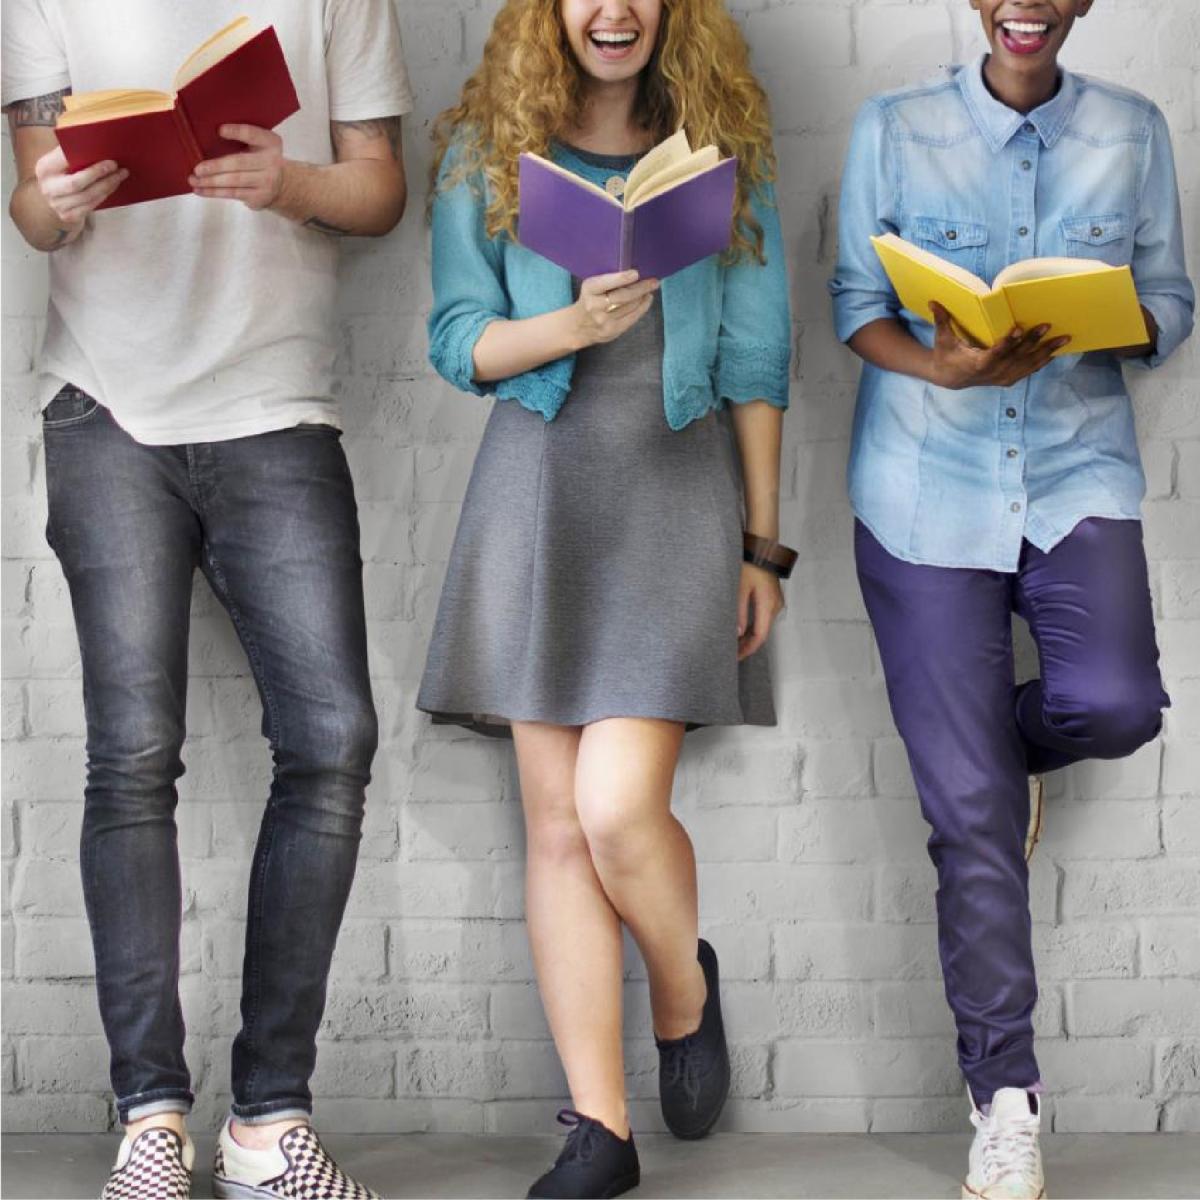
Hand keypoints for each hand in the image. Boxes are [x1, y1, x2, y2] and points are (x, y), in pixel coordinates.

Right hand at [34, 146, 127, 227]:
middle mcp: (48, 187)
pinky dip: (104, 195)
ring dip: (107, 186)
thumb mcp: (59, 162)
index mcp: (44, 168)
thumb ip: (70, 153)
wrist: (52, 201)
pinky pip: (91, 206)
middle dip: (98, 174)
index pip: (63, 159)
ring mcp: (57, 204)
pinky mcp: (68, 216)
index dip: (82, 157)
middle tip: (116, 166)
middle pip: (77, 183)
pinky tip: (113, 187)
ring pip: (87, 196)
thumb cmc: (61, 175)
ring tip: (120, 175)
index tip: (104, 155)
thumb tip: (93, 139)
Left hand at [189, 124, 284, 209]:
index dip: (237, 132)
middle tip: (198, 168)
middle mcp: (271, 162)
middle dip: (217, 166)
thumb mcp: (260, 144)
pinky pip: (233, 194)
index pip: (252, 135)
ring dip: (211, 182)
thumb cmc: (261, 158)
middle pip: (240, 163)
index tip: (220, 130)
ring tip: (193, 179)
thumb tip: (206, 133)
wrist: (283, 185)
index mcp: (270, 143)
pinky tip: (200, 190)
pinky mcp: (258, 197)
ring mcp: (265, 182)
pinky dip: (214, 192)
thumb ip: (243, 138)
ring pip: (234, 181)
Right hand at [572, 270, 659, 347]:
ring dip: (643, 297)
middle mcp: (595, 306)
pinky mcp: (612, 331)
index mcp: (589, 290)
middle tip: (654, 281)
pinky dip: (642, 308)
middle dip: (641, 288)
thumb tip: (634, 274)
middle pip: (623, 296)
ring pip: (630, 306)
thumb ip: (608, 281)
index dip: (622, 278)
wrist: (578, 326)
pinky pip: (632, 318)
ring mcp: (604, 320)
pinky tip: (647, 300)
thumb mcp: (591, 287)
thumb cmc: (589, 300)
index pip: (606, 283)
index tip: (636, 273)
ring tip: (651, 289)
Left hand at [737, 563, 784, 661]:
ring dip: (750, 637)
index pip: (759, 636)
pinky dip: (754, 627)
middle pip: (762, 634)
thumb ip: (739, 612)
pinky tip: (743, 631)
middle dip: (748, 645)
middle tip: (732, 654)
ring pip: (763, 627)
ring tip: (735, 645)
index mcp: (768, 606)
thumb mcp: (740, 588)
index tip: (736, 657)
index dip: (748, 649)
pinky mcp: (772, 599)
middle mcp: (775, 607)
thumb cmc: (751, 565)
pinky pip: (764, 618)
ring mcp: (775, 603)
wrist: (763, 549)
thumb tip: (737, 633)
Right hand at [928, 302, 1069, 389]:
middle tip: (1046, 326)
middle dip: (1032, 341)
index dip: (1007, 342)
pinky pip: (1027, 370)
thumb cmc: (946, 354)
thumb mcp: (942, 338)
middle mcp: (991, 373)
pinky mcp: (1007, 379)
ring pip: (1026, 365)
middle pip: (1015, 357)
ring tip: (1063, 339)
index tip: (1018, 328)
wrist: (950, 378)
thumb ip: (941, 320)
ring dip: (1045, 352)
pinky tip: (1055, 352)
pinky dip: (1041, 362)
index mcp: (976, 363)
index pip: (994, 353)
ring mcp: (1001, 377)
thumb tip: (933, 301)